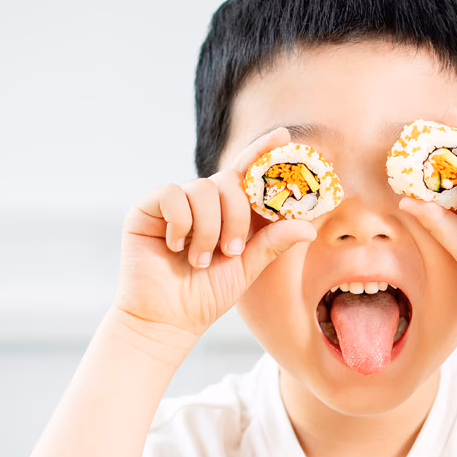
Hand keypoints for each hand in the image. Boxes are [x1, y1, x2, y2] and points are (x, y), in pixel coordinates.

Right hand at [112, 127, 315, 342]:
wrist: (168, 319)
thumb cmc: (205, 295)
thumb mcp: (247, 268)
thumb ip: (273, 242)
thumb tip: (309, 226)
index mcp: (229, 212)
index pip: (247, 173)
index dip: (264, 152)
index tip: (284, 137)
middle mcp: (202, 202)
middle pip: (229, 181)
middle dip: (236, 217)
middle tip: (230, 251)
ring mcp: (174, 203)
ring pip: (202, 188)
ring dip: (208, 229)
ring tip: (200, 260)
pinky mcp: (147, 208)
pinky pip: (172, 194)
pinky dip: (180, 222)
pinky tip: (174, 246)